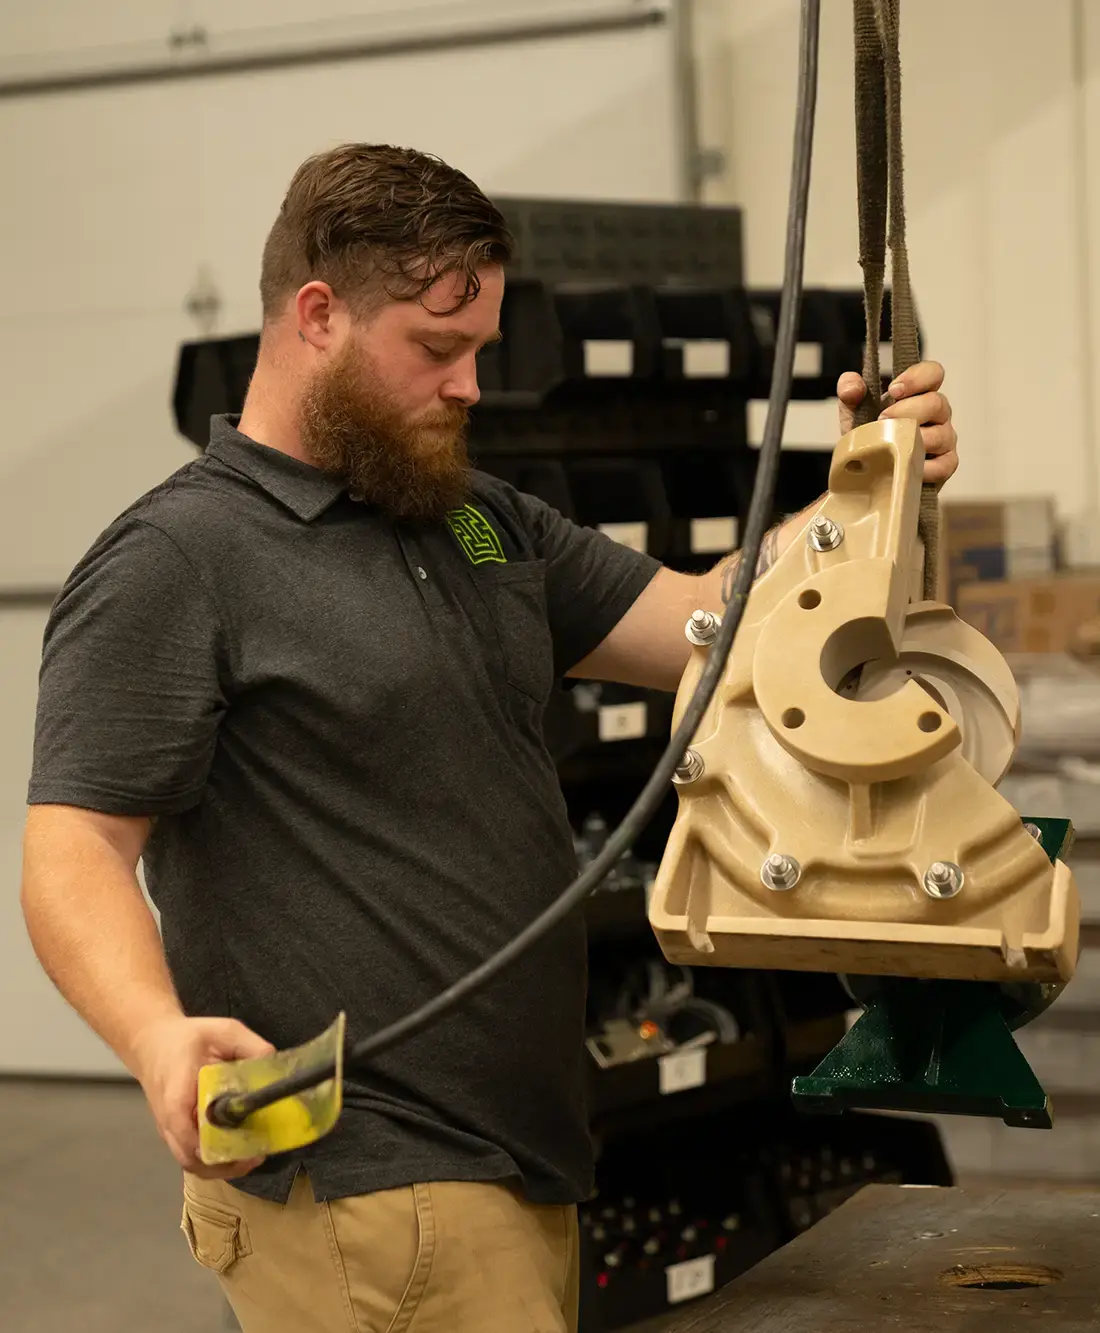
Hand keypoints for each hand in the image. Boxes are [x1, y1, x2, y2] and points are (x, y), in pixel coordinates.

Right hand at [130, 1014, 274, 1179]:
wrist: (152, 1043)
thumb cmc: (187, 1038)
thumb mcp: (223, 1031)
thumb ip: (250, 1045)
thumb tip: (274, 1064)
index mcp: (177, 1092)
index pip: (182, 1126)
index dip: (208, 1143)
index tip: (240, 1146)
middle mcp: (168, 1118)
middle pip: (188, 1157)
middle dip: (222, 1164)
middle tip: (255, 1155)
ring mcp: (169, 1129)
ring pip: (190, 1162)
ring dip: (220, 1166)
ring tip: (252, 1157)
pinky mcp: (175, 1133)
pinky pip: (192, 1156)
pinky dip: (214, 1160)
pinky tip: (238, 1150)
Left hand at [836, 360, 957, 486]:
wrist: (865, 471)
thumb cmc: (867, 436)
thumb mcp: (852, 410)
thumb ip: (849, 390)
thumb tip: (852, 389)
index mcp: (920, 393)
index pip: (933, 373)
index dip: (917, 378)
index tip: (893, 390)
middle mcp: (938, 413)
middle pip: (936, 402)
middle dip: (906, 411)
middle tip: (882, 421)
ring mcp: (945, 439)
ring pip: (940, 434)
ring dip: (912, 439)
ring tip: (890, 445)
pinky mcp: (946, 465)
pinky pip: (943, 465)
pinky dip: (923, 467)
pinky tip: (904, 467)